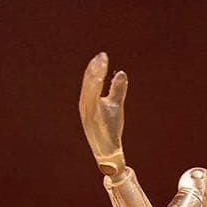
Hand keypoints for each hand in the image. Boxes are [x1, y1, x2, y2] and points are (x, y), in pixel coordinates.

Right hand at [79, 52, 127, 176]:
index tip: (103, 55)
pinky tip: (99, 82)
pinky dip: (94, 92)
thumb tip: (121, 72)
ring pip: (88, 92)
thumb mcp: (116, 106)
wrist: (109, 151)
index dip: (96, 68)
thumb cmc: (110, 129)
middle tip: (102, 56)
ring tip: (100, 64)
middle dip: (94, 69)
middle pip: (88, 84)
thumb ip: (117, 89)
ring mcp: (87, 114)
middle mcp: (85, 106)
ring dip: (94, 77)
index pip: (91, 81)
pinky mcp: (92, 122)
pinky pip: (91, 104)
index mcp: (89, 101)